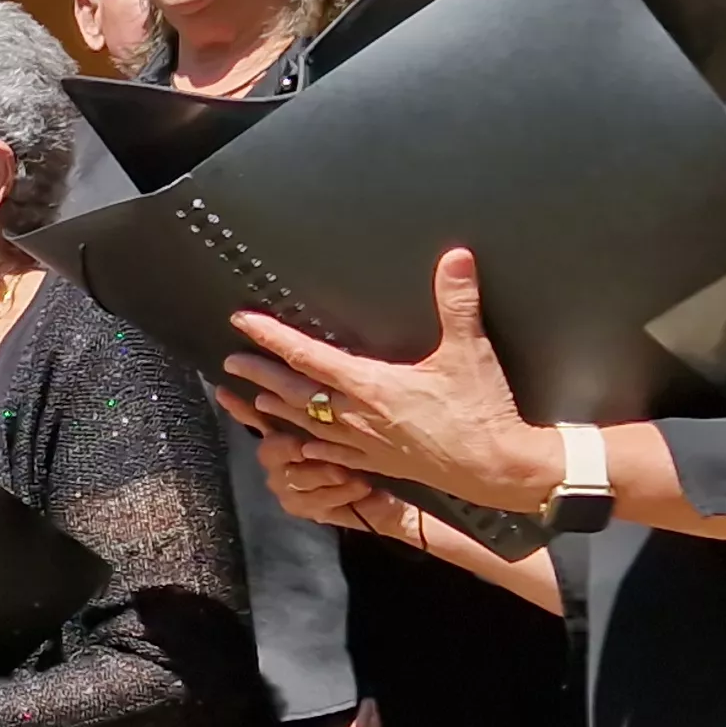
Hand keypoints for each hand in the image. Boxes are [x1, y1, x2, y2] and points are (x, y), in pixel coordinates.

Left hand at [223, 249, 556, 514]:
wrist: (494, 468)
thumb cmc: (479, 411)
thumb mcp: (468, 350)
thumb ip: (457, 302)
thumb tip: (455, 258)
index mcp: (370, 385)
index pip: (308, 355)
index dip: (271, 336)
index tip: (243, 321)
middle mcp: (357, 415)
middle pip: (296, 392)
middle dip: (260, 375)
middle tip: (231, 363)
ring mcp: (364, 443)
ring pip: (308, 424)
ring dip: (278, 410)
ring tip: (254, 401)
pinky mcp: (378, 462)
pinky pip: (331, 454)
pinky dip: (309, 445)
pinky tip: (299, 443)